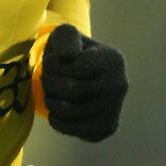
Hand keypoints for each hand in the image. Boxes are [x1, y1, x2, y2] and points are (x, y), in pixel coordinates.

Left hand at [40, 24, 127, 141]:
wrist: (82, 78)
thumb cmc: (70, 53)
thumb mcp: (65, 36)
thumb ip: (65, 37)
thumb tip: (68, 56)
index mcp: (113, 59)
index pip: (73, 67)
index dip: (51, 65)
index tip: (50, 61)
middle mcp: (120, 84)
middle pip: (71, 90)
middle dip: (48, 83)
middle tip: (46, 79)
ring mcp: (115, 107)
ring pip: (69, 110)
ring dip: (50, 101)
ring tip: (50, 93)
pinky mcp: (106, 127)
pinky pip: (72, 129)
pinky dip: (56, 120)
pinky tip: (56, 111)